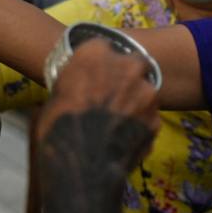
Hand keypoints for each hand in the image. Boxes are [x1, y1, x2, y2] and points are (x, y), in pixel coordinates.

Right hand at [35, 39, 159, 172]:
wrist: (82, 167)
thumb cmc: (57, 129)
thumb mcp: (55, 98)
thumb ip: (76, 85)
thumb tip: (79, 91)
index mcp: (96, 54)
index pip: (102, 45)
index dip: (98, 62)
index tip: (93, 74)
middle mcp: (126, 67)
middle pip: (133, 63)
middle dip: (126, 75)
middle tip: (111, 94)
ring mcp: (146, 94)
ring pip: (144, 91)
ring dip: (135, 101)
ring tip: (118, 122)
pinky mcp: (156, 120)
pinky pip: (148, 118)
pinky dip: (139, 125)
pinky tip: (124, 139)